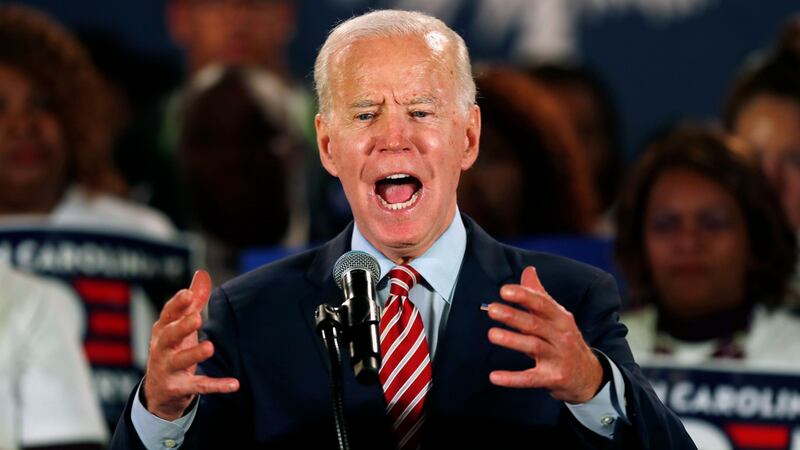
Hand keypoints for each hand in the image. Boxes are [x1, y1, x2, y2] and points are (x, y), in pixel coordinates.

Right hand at [143, 270, 239, 420]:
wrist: (158, 393)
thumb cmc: (173, 349)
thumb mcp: (179, 326)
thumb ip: (192, 301)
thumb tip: (202, 273)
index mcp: (163, 330)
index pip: (168, 315)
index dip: (177, 304)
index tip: (188, 293)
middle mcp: (162, 349)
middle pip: (170, 336)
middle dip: (182, 327)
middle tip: (197, 318)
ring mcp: (169, 370)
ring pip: (181, 361)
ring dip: (194, 354)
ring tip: (209, 347)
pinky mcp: (180, 388)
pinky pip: (199, 386)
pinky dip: (216, 385)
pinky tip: (234, 384)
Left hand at [486, 266, 602, 403]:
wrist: (589, 376)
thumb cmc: (564, 341)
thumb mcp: (557, 317)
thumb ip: (539, 295)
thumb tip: (528, 270)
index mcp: (561, 318)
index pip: (542, 303)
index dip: (524, 296)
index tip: (504, 291)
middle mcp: (561, 336)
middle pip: (535, 324)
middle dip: (513, 316)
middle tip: (492, 309)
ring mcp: (558, 358)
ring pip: (533, 347)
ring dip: (512, 340)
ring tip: (492, 334)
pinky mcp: (553, 379)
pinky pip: (530, 379)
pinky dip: (512, 378)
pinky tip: (494, 377)